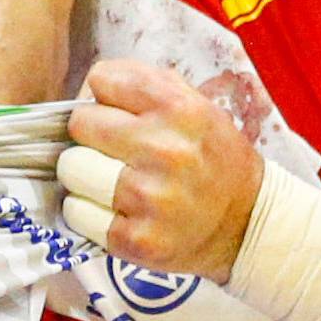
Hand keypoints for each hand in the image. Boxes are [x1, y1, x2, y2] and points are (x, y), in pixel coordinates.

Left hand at [59, 58, 262, 277]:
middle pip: (79, 125)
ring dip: (84, 175)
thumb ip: (144, 85)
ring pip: (72, 170)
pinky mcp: (136, 240)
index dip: (102, 96)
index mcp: (180, 109)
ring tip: (110, 182)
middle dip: (89, 136)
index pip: (102, 80)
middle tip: (109, 151)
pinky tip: (115, 211)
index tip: (112, 112)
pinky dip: (87, 212)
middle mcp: (164, 151)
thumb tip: (89, 90)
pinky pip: (78, 214)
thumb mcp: (197, 105)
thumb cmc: (213, 159)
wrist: (248, 223)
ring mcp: (149, 198)